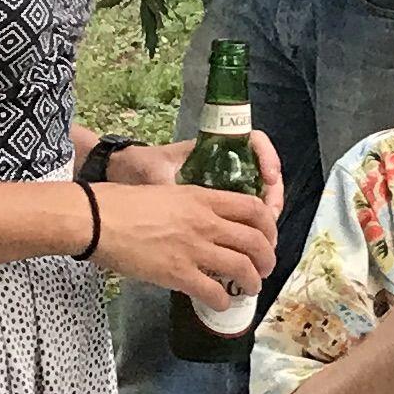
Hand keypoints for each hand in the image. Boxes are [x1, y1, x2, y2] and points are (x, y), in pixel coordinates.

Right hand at [88, 172, 276, 308]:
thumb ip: (192, 206)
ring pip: (242, 268)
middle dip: (267, 259)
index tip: (267, 237)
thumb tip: (205, 222)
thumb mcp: (167, 193)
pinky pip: (214, 292)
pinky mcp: (178, 274)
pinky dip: (223, 300)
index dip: (269, 226)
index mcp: (203, 198)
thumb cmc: (122, 203)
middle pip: (256, 241)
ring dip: (253, 281)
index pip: (254, 209)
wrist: (96, 220)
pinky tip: (222, 302)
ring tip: (251, 288)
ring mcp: (194, 249)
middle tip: (264, 268)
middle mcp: (205, 222)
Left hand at [124, 132, 283, 238]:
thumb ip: (174, 190)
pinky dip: (249, 233)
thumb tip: (191, 213)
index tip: (269, 179)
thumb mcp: (157, 175)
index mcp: (214, 150)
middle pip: (265, 177)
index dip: (269, 158)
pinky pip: (242, 219)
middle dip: (273, 200)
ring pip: (257, 201)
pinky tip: (246, 250)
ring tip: (264, 244)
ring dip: (265, 222)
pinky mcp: (216, 210)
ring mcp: (223, 189)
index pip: (255, 143)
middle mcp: (226, 167)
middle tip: (270, 224)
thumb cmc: (140, 169)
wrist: (121, 178)